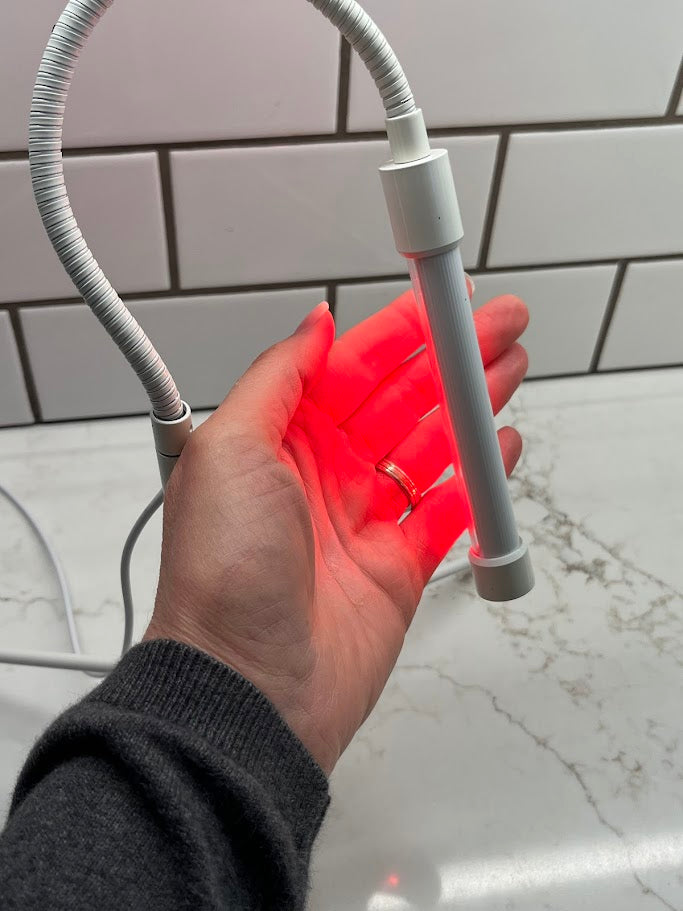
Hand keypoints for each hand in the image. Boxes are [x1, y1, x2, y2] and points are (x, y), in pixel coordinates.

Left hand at [145, 287, 528, 772]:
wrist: (245, 685)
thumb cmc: (220, 574)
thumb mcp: (227, 448)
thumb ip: (279, 377)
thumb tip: (313, 325)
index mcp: (280, 443)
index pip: (351, 370)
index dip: (399, 334)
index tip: (440, 303)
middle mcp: (322, 477)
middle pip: (401, 402)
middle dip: (450, 361)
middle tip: (495, 327)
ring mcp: (363, 522)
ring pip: (430, 449)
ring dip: (470, 408)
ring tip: (508, 371)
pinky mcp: (396, 568)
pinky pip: (447, 514)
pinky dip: (477, 483)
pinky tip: (499, 450)